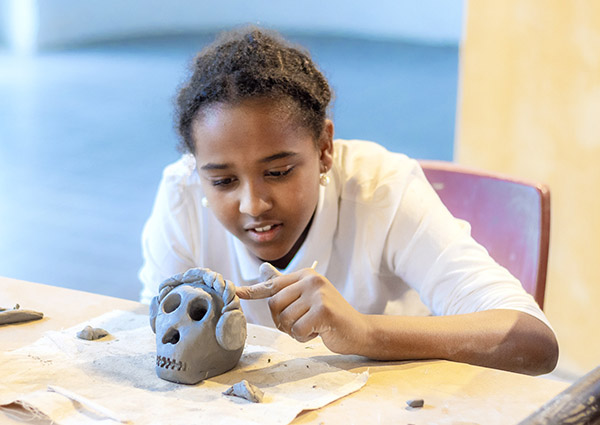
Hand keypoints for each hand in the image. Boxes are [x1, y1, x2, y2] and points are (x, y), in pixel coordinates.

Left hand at [236, 263, 367, 354]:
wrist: (359, 331)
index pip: (273, 284)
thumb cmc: (329, 316)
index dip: (253, 291)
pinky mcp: (323, 310)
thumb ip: (285, 286)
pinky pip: (297, 329)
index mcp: (305, 275)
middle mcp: (311, 280)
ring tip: (312, 327)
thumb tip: (263, 270)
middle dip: (282, 321)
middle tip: (300, 324)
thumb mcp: (306, 298)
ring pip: (285, 319)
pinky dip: (304, 337)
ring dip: (294, 331)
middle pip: (274, 304)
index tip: (235, 293)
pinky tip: (318, 332)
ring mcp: (318, 293)